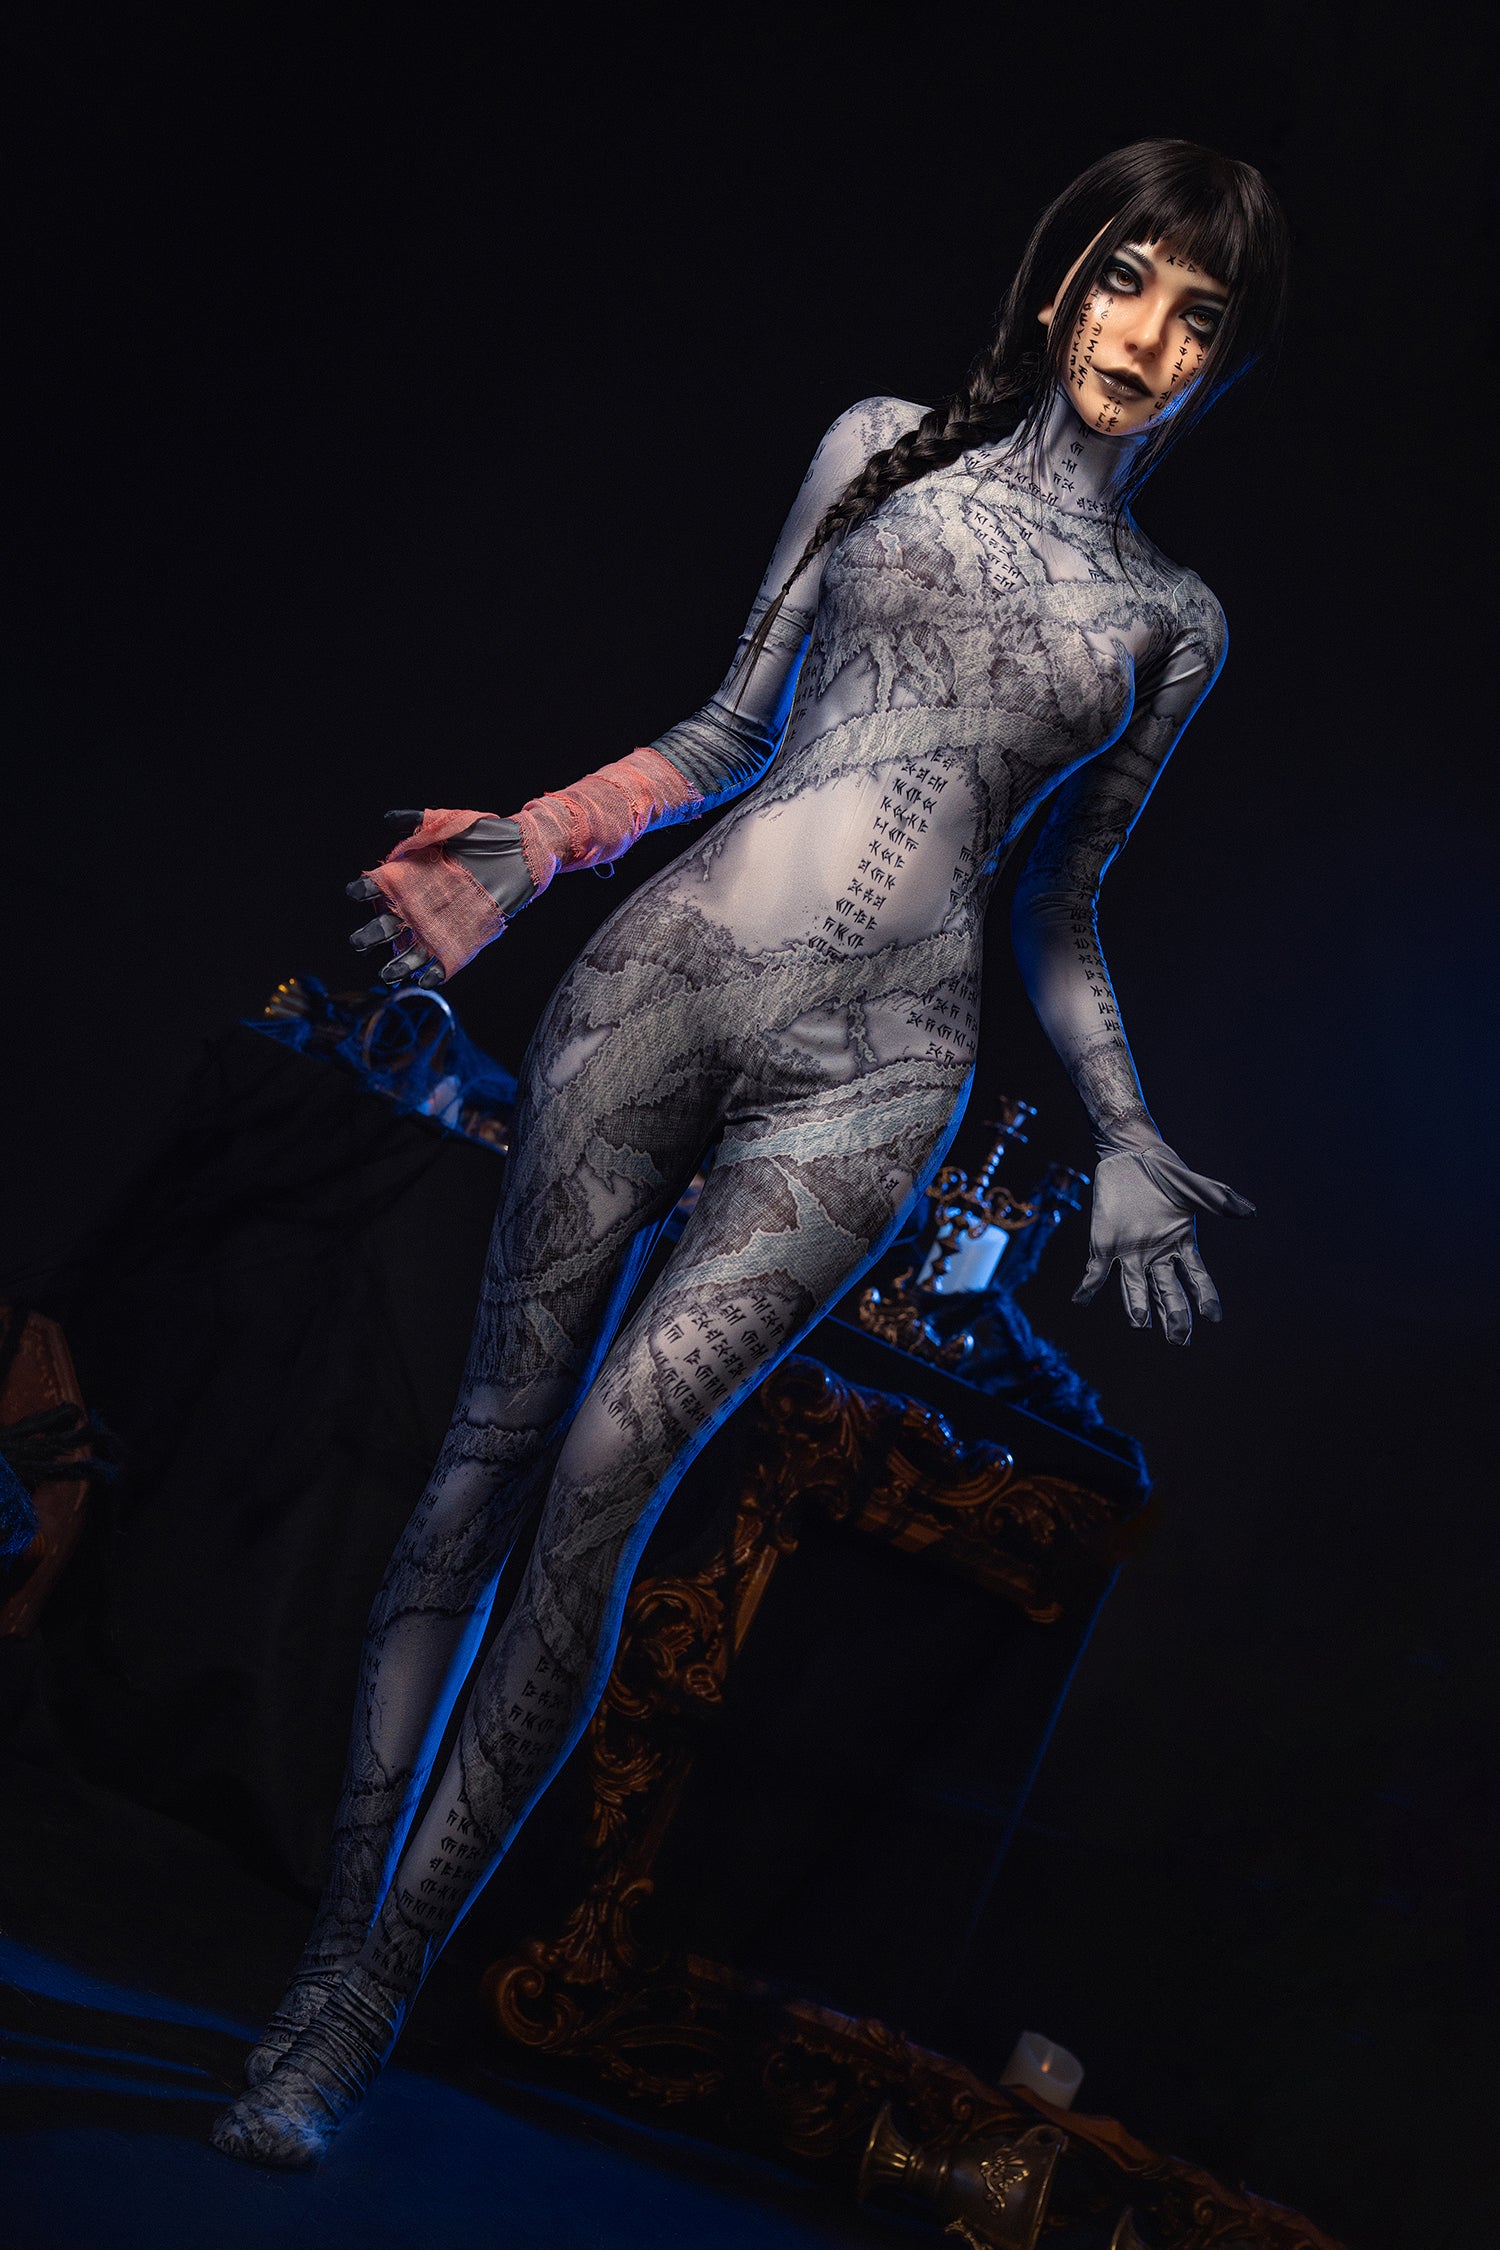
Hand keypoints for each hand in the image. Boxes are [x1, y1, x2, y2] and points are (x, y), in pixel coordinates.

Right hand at [348, 811, 535, 988]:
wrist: (520, 854)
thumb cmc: (483, 837)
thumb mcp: (449, 824)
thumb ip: (418, 821)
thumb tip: (389, 819)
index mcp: (409, 878)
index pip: (376, 888)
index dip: (363, 890)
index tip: (357, 891)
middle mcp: (418, 906)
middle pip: (384, 926)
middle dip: (369, 937)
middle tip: (360, 942)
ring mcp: (438, 926)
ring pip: (410, 952)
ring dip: (397, 964)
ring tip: (388, 974)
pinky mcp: (461, 942)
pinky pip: (442, 964)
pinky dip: (432, 974)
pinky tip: (424, 978)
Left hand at [1074, 1143, 1254, 1343]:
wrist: (1130, 1156)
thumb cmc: (1165, 1171)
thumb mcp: (1193, 1186)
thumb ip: (1219, 1200)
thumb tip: (1250, 1212)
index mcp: (1181, 1245)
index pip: (1196, 1278)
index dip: (1205, 1296)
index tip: (1213, 1317)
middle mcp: (1156, 1256)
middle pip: (1167, 1291)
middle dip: (1173, 1315)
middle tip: (1178, 1339)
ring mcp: (1129, 1253)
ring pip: (1134, 1287)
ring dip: (1136, 1306)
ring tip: (1140, 1325)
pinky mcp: (1104, 1245)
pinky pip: (1096, 1272)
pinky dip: (1087, 1287)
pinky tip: (1081, 1300)